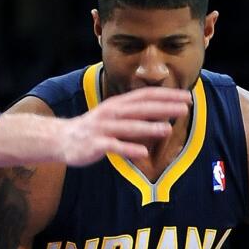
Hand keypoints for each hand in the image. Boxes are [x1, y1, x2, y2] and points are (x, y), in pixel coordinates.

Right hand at [59, 87, 189, 165]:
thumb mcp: (115, 116)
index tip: (186, 96)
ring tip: (167, 129)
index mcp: (118, 104)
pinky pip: (114, 147)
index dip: (167, 95)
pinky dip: (128, 149)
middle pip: (141, 108)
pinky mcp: (95, 144)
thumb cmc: (95, 129)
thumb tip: (163, 114)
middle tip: (185, 107)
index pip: (146, 96)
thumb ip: (136, 114)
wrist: (62, 139)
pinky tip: (143, 153)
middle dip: (164, 107)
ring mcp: (103, 128)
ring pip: (128, 126)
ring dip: (148, 127)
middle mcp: (112, 112)